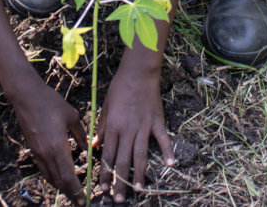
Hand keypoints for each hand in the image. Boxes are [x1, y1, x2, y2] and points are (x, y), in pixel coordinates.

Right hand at [10, 80, 87, 204]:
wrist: (26, 96)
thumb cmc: (50, 102)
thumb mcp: (72, 116)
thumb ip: (81, 134)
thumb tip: (88, 147)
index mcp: (58, 147)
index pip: (68, 176)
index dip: (76, 191)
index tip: (84, 201)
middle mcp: (46, 154)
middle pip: (59, 181)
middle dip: (70, 194)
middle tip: (79, 202)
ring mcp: (37, 152)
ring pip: (50, 177)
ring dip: (61, 186)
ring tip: (71, 193)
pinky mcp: (32, 148)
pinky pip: (43, 169)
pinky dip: (52, 176)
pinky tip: (58, 176)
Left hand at [95, 66, 174, 202]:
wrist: (138, 73)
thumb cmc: (119, 88)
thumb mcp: (105, 108)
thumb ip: (101, 129)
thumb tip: (94, 146)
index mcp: (113, 126)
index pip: (107, 155)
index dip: (105, 173)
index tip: (103, 188)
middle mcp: (128, 130)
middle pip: (123, 160)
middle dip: (119, 181)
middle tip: (118, 199)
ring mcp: (144, 126)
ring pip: (141, 155)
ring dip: (139, 174)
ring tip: (138, 190)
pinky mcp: (157, 121)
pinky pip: (163, 139)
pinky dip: (168, 151)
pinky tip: (171, 164)